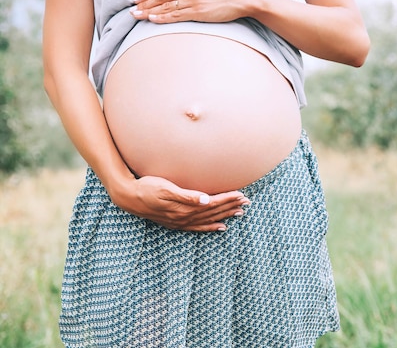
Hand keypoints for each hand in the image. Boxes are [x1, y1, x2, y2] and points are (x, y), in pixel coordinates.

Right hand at [114, 175, 249, 231]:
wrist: (129, 197)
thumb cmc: (147, 187)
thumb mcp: (166, 188)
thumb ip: (187, 195)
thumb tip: (206, 199)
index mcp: (185, 208)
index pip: (213, 203)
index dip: (228, 199)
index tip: (242, 195)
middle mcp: (185, 217)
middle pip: (214, 212)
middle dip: (231, 207)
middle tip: (247, 203)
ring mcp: (181, 222)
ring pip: (209, 219)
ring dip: (225, 215)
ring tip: (240, 213)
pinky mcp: (176, 223)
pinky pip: (198, 227)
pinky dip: (211, 227)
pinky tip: (221, 227)